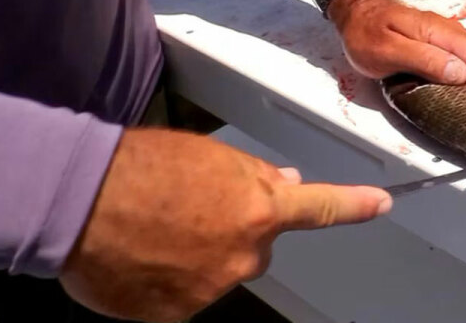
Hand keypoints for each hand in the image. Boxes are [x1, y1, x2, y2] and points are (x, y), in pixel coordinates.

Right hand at [59, 128, 389, 321]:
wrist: (83, 202)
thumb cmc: (144, 169)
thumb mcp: (209, 158)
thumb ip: (253, 176)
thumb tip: (283, 183)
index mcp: (261, 209)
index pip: (322, 208)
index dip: (355, 206)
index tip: (381, 205)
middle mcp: (245, 255)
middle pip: (257, 246)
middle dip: (236, 231)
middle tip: (192, 211)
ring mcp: (212, 289)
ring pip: (220, 270)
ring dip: (201, 255)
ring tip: (159, 229)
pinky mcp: (179, 314)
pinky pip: (187, 294)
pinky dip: (173, 280)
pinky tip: (147, 254)